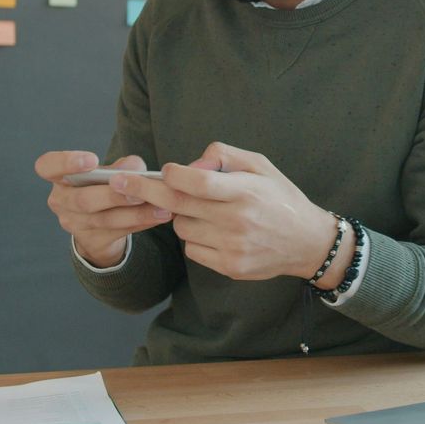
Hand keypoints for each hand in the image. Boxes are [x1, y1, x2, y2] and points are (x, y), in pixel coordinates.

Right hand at [33, 150, 171, 266]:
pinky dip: (141, 223)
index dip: (66, 163)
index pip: (47, 167)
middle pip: (83, 200)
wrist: (99, 223)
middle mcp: (61, 201)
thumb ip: (122, 166)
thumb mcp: (108, 172)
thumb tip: (135, 168)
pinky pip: (119, 232)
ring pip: (105, 220)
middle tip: (137, 191)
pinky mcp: (92, 241)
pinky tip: (160, 216)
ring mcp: (74, 224)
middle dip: (113, 196)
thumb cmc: (102, 186)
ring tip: (161, 207)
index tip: (91, 160)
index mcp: (59, 177)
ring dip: (136, 213)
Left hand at [109, 142, 343, 280]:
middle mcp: (237, 220)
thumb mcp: (260, 165)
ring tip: (203, 210)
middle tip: (117, 183)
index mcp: (245, 191)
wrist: (307, 242)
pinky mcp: (229, 267)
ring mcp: (232, 247)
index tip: (161, 170)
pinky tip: (213, 231)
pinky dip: (195, 238)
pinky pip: (192, 250)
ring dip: (181, 216)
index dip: (173, 175)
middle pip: (178, 206)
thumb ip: (223, 156)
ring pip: (182, 228)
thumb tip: (190, 165)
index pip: (197, 182)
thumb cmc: (280, 197)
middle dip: (144, 191)